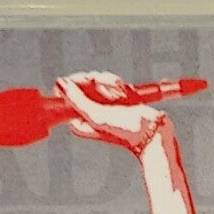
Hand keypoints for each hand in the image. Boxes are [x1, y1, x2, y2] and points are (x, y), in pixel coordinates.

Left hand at [55, 74, 170, 154]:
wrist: (152, 133)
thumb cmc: (126, 131)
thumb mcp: (96, 116)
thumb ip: (77, 101)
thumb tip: (61, 84)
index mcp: (77, 120)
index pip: (66, 91)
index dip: (77, 82)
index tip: (90, 81)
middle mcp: (86, 112)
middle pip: (81, 83)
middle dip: (97, 82)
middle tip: (112, 91)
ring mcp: (99, 105)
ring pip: (96, 80)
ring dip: (109, 83)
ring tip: (121, 95)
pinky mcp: (112, 99)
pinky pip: (108, 82)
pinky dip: (116, 84)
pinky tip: (125, 92)